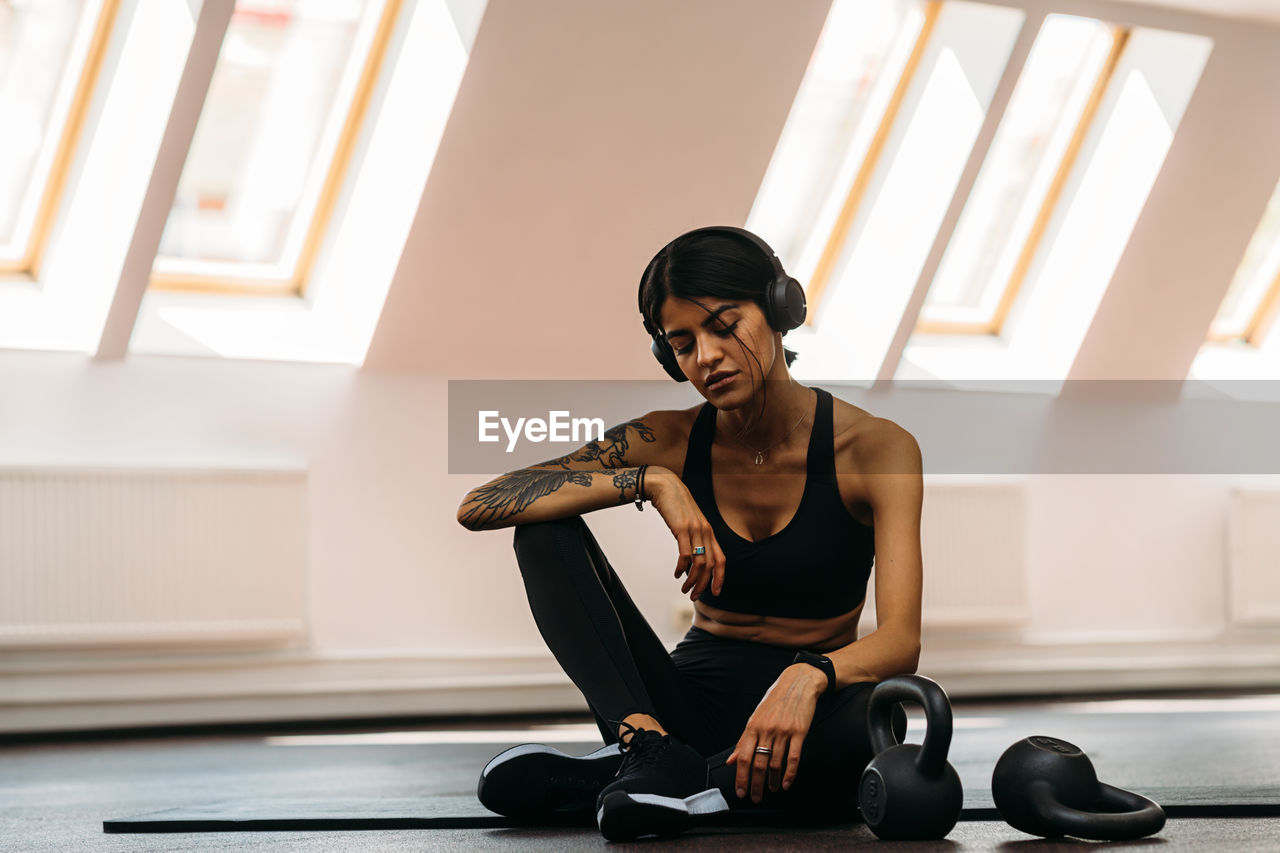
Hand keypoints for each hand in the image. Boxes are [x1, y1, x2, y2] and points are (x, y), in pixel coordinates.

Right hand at [646, 468, 724, 600]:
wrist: (665, 486)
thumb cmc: (676, 506)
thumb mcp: (689, 523)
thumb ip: (694, 539)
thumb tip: (691, 561)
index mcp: (709, 532)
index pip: (721, 559)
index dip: (720, 578)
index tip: (715, 592)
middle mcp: (706, 532)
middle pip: (710, 566)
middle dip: (704, 585)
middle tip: (695, 597)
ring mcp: (695, 530)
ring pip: (699, 563)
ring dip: (692, 580)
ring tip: (685, 589)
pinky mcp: (681, 528)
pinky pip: (685, 554)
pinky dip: (682, 568)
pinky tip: (677, 574)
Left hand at [725, 664, 825, 802]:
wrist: (798, 683)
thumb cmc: (776, 700)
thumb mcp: (756, 717)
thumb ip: (744, 741)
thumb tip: (731, 760)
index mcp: (753, 726)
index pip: (744, 757)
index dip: (741, 777)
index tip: (740, 791)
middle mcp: (767, 729)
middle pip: (759, 763)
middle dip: (755, 784)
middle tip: (755, 797)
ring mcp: (783, 731)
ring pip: (775, 763)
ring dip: (772, 781)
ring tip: (771, 789)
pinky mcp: (799, 732)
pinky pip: (794, 757)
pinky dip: (790, 774)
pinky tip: (786, 783)